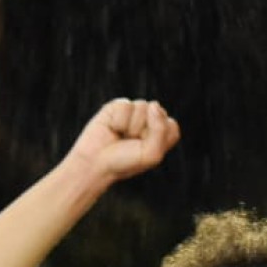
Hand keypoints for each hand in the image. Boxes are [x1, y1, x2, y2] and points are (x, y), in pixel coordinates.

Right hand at [63, 99, 180, 185]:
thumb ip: (161, 129)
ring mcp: (135, 112)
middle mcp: (150, 120)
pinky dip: (119, 120)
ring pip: (143, 106)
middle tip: (131, 143)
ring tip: (122, 136)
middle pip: (159, 113)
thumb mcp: (151, 154)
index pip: (171, 126)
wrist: (96, 162)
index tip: (144, 150)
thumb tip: (153, 103)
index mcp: (163, 134)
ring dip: (131, 126)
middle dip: (145, 131)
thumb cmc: (125, 162)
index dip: (158, 138)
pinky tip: (112, 128)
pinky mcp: (119, 106)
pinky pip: (126, 105)